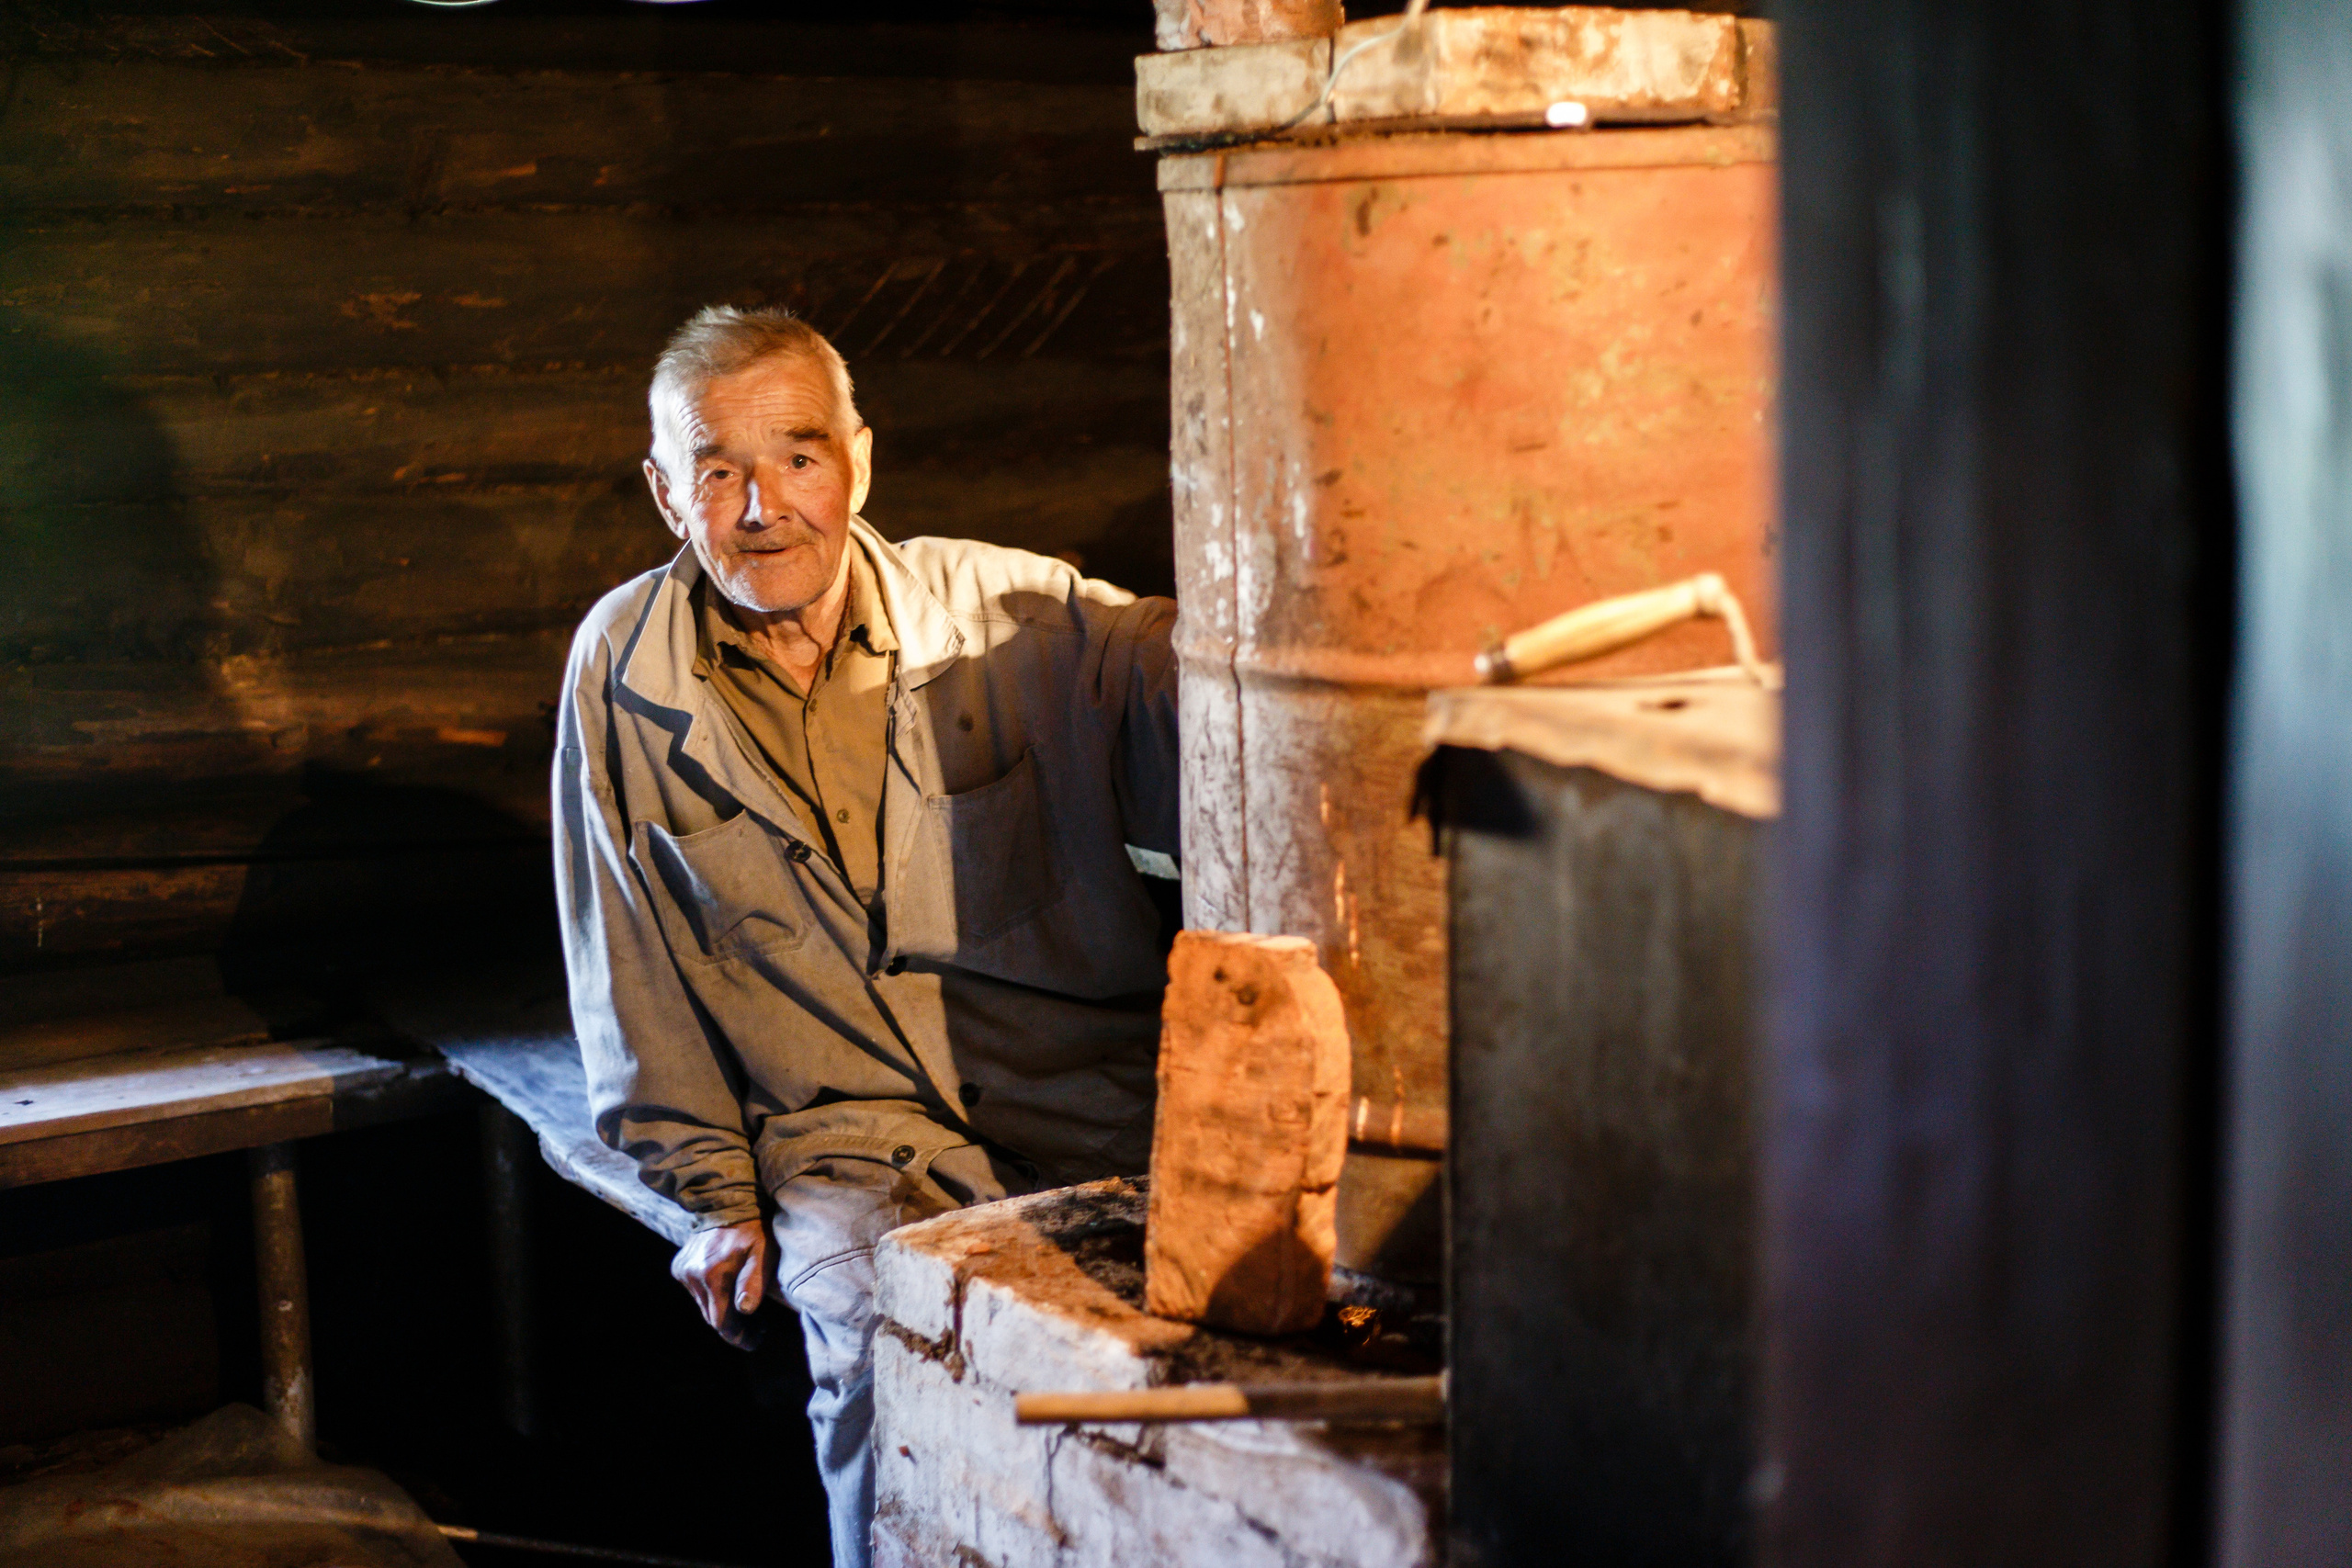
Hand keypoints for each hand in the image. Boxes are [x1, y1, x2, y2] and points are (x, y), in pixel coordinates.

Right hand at [671, 1219, 770, 1348]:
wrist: (728, 1203)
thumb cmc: (753, 1230)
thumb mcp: (763, 1254)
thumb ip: (754, 1283)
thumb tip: (745, 1310)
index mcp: (713, 1276)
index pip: (721, 1322)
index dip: (738, 1336)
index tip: (755, 1340)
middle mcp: (693, 1276)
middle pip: (710, 1316)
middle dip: (732, 1324)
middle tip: (755, 1326)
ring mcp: (684, 1271)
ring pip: (703, 1304)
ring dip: (720, 1308)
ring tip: (742, 1306)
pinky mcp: (679, 1266)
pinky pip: (695, 1290)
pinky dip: (710, 1293)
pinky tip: (725, 1285)